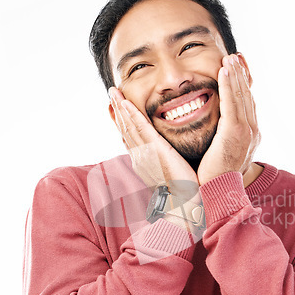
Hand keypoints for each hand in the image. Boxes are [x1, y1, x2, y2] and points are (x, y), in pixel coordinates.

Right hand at [109, 87, 198, 201]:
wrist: (183, 202)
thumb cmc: (181, 191)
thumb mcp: (170, 174)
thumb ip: (166, 162)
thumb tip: (168, 157)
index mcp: (143, 162)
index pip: (130, 138)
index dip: (122, 123)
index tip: (117, 109)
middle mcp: (139, 157)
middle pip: (125, 130)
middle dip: (117, 111)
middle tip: (112, 94)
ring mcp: (144, 153)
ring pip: (128, 126)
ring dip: (120, 108)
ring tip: (114, 92)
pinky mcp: (153, 150)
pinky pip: (139, 128)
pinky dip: (131, 114)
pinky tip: (125, 102)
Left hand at [197, 54, 259, 185]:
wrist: (220, 191)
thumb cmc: (217, 174)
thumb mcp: (224, 151)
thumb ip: (225, 137)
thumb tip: (220, 130)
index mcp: (250, 134)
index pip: (247, 104)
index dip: (243, 85)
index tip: (237, 70)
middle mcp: (252, 130)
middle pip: (247, 96)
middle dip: (241, 75)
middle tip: (234, 57)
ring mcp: (246, 130)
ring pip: (241, 96)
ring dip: (235, 75)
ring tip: (229, 58)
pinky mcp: (234, 132)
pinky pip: (231, 103)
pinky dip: (228, 85)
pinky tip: (224, 70)